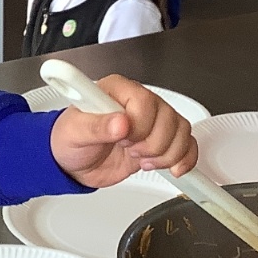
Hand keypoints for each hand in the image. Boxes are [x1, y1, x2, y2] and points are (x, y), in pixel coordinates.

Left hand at [50, 74, 197, 187]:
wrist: (73, 162)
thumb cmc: (69, 140)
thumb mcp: (75, 132)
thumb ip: (97, 126)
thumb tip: (121, 122)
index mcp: (117, 90)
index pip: (145, 102)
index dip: (138, 126)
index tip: (121, 138)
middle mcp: (138, 102)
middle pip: (168, 118)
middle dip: (150, 144)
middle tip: (128, 149)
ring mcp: (152, 120)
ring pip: (181, 131)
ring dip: (164, 154)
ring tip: (140, 159)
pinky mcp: (160, 139)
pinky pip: (187, 144)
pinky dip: (184, 159)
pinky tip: (171, 168)